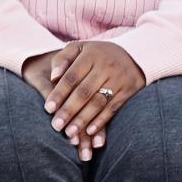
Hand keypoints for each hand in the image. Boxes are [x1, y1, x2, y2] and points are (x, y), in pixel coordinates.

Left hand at [29, 41, 145, 160]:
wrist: (134, 54)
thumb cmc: (97, 55)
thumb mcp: (79, 48)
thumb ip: (62, 59)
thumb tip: (53, 78)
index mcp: (91, 55)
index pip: (72, 76)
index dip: (59, 93)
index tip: (48, 108)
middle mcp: (107, 67)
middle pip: (84, 92)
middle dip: (69, 110)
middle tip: (56, 126)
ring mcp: (120, 79)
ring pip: (98, 102)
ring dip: (83, 119)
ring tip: (69, 133)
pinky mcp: (130, 90)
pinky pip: (114, 108)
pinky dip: (101, 121)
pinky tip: (89, 131)